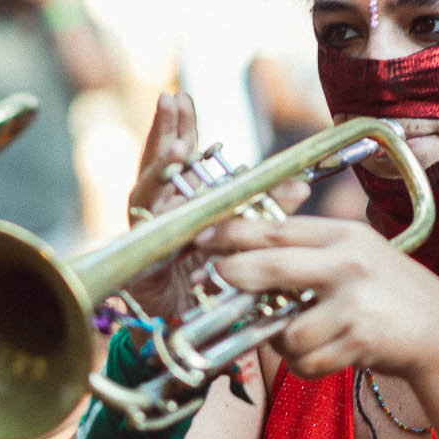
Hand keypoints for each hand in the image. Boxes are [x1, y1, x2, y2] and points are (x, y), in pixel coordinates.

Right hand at [122, 93, 309, 323]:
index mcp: (179, 209)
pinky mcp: (138, 267)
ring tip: (175, 145)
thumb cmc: (212, 291)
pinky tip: (163, 198)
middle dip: (162, 134)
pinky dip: (155, 218)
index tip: (181, 99)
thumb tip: (299, 187)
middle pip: (156, 169)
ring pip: (146, 196)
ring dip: (157, 168)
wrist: (190, 340)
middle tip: (171, 100)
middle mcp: (158, 219)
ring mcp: (145, 241)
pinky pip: (148, 239)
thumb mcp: (241, 244)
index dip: (178, 131)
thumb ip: (263, 214)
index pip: (178, 164)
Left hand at [197, 215, 438, 379]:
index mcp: (344, 235)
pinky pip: (307, 361)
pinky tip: (323, 355)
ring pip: (287, 330)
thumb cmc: (389, 292)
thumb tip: (242, 256)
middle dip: (236, 275)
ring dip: (282, 342)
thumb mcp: (357, 253)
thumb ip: (310, 251)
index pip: (278, 229)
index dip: (233, 233)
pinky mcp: (360, 339)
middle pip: (272, 267)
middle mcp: (349, 263)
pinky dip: (304, 365)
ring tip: (300, 337)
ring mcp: (355, 303)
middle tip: (218, 280)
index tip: (202, 239)